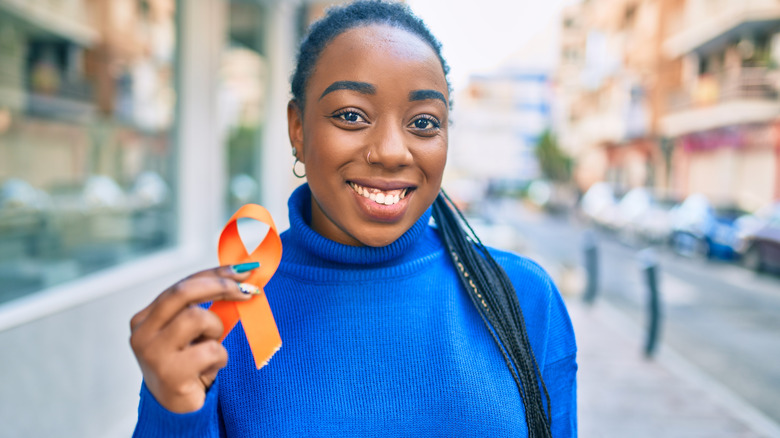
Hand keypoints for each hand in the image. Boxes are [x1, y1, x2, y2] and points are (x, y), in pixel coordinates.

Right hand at [129, 264, 258, 412]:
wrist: (176, 409)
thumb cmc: (189, 365)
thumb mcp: (191, 333)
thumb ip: (204, 306)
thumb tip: (240, 277)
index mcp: (145, 318)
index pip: (182, 284)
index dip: (215, 274)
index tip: (243, 270)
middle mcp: (142, 333)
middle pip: (184, 291)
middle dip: (220, 286)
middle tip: (246, 291)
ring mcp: (153, 353)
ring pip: (198, 318)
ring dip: (216, 332)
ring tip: (210, 349)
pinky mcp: (170, 373)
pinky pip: (211, 350)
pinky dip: (219, 359)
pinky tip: (208, 371)